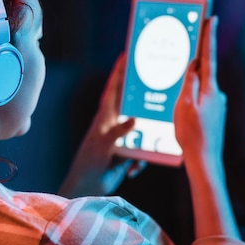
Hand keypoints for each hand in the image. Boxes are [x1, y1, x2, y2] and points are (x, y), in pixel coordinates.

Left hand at [58, 54, 145, 197]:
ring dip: (145, 140)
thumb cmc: (89, 163)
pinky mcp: (127, 154)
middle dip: (142, 102)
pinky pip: (142, 152)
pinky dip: (140, 160)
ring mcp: (122, 139)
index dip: (118, 73)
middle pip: (132, 107)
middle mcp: (114, 125)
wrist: (87, 188)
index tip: (126, 56)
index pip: (113, 90)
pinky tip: (133, 169)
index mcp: (104, 117)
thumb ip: (118, 131)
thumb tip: (135, 120)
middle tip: (156, 89)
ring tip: (146, 147)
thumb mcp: (103, 145)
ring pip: (141, 131)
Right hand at [174, 16, 226, 177]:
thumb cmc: (191, 134)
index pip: (209, 56)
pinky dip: (192, 98)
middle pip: (203, 71)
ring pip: (200, 87)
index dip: (209, 36)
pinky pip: (201, 99)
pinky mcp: (215, 114)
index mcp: (210, 89)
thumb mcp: (184, 105)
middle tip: (187, 50)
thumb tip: (194, 65)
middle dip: (194, 62)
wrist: (205, 160)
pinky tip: (183, 111)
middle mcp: (217, 94)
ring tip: (177, 98)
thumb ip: (190, 82)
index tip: (212, 18)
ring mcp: (217, 105)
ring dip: (190, 86)